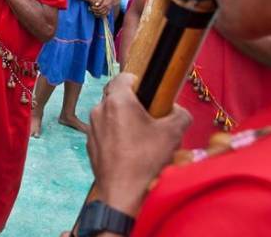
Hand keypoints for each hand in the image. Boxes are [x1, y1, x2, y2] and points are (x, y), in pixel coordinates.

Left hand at [87, 73, 190, 214]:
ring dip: (122, 118)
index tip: (148, 90)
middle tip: (148, 113)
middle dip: (131, 100)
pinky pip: (103, 131)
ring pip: (108, 114)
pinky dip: (114, 134)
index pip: (124, 77)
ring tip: (140, 135)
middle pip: (115, 95)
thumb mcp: (173, 133)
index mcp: (117, 101)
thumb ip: (180, 114)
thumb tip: (178, 111)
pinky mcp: (89, 144)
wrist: (124, 193)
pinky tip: (129, 149)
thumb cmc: (147, 160)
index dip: (138, 80)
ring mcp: (91, 128)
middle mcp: (99, 110)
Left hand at [90, 0, 113, 16]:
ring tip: (94, 12)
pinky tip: (98, 13)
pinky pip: (106, 13)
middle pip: (100, 11)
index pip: (98, 8)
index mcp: (105, 4)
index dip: (94, 8)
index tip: (91, 7)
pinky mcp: (109, 9)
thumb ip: (99, 1)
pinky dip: (102, 14)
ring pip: (103, 13)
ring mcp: (109, 8)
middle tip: (91, 10)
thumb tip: (95, 5)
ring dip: (98, 14)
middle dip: (95, 11)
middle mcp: (107, 7)